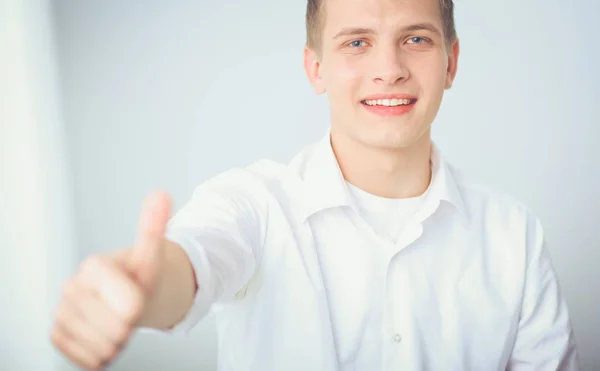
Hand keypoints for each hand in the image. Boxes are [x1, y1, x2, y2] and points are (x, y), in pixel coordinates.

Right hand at [51, 191, 171, 369]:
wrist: (128, 295)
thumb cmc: (141, 276)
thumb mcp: (152, 254)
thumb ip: (154, 227)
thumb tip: (162, 194)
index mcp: (94, 266)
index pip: (129, 307)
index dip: (139, 306)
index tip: (137, 294)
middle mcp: (71, 287)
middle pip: (117, 329)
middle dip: (130, 325)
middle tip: (129, 309)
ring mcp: (61, 312)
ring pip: (102, 347)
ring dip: (117, 342)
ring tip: (117, 321)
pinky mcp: (57, 334)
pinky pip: (86, 359)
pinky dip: (101, 355)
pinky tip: (104, 335)